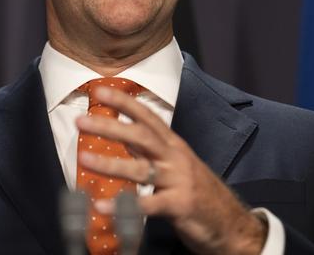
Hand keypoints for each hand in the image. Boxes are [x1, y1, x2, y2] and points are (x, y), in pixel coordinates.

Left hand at [75, 87, 265, 254]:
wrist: (232, 223)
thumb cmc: (197, 191)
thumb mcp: (174, 164)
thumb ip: (147, 151)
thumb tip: (119, 134)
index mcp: (173, 144)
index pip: (147, 116)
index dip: (123, 101)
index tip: (99, 89)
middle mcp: (175, 157)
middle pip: (141, 135)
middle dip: (110, 125)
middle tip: (81, 120)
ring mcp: (178, 180)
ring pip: (140, 168)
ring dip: (109, 163)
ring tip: (83, 158)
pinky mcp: (179, 205)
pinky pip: (146, 204)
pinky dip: (122, 205)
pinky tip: (101, 206)